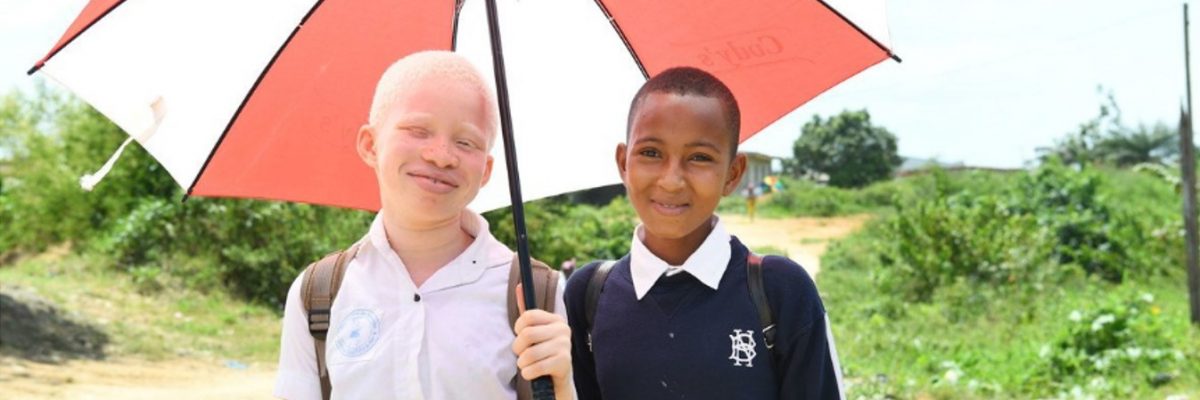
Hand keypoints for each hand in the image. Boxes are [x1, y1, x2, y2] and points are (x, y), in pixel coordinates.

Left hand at [512, 283, 573, 398]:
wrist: (558, 376)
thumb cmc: (543, 351)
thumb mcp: (536, 331)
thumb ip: (526, 312)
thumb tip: (518, 285)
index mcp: (555, 319)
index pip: (528, 316)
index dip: (518, 328)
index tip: (520, 335)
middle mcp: (563, 329)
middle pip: (527, 334)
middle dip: (518, 348)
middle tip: (521, 354)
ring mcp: (565, 345)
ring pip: (530, 353)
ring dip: (522, 363)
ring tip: (526, 365)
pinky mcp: (564, 362)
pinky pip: (536, 367)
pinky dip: (528, 373)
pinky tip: (531, 373)